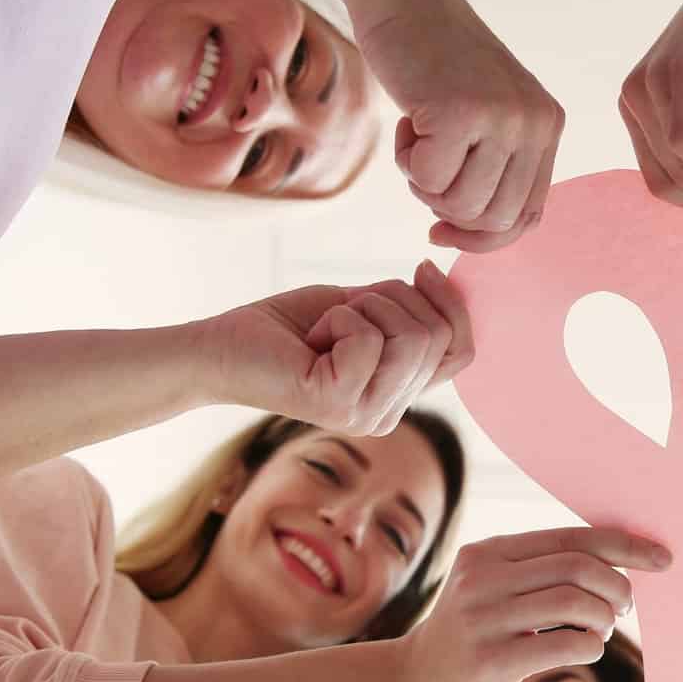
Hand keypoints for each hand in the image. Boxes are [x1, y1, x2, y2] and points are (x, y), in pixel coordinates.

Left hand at [197, 261, 472, 434]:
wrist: (221, 349)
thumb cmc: (285, 328)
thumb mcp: (360, 307)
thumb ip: (404, 308)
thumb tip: (441, 279)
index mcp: (398, 395)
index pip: (462, 354)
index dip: (453, 304)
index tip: (422, 266)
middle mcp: (387, 414)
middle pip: (435, 338)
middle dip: (392, 298)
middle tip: (343, 310)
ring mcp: (365, 415)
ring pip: (410, 338)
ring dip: (365, 307)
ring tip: (327, 325)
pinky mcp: (337, 405)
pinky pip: (368, 339)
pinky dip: (337, 318)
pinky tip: (312, 339)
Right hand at [357, 0, 563, 249]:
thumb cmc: (433, 64)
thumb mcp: (484, 117)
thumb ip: (496, 169)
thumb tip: (480, 239)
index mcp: (548, 126)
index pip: (529, 217)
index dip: (483, 238)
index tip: (442, 231)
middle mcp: (536, 122)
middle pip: (495, 219)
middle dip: (448, 212)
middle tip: (424, 166)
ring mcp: (503, 117)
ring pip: (461, 206)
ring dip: (423, 184)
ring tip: (417, 137)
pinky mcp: (463, 112)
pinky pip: (428, 179)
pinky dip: (405, 160)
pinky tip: (407, 120)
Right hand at [393, 527, 672, 681]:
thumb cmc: (474, 636)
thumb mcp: (493, 588)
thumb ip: (540, 571)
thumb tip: (618, 564)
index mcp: (489, 551)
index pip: (572, 536)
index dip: (625, 545)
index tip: (662, 558)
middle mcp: (482, 577)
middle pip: (578, 566)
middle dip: (618, 587)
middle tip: (623, 609)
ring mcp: (483, 618)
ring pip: (575, 601)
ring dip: (605, 618)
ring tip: (602, 630)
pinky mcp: (490, 660)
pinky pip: (565, 643)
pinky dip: (592, 645)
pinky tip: (587, 649)